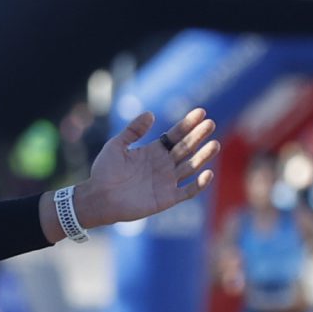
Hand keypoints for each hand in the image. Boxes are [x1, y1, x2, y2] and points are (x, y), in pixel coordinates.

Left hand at [76, 109, 219, 228]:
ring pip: (190, 167)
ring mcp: (166, 182)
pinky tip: (207, 173)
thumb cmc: (104, 172)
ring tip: (214, 144)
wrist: (98, 199)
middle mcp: (163, 165)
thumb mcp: (116, 146)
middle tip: (211, 124)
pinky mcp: (167, 199)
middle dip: (198, 136)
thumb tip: (150, 114)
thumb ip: (132, 131)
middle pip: (186, 148)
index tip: (201, 112)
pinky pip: (187, 191)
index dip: (188, 124)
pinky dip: (198, 184)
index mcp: (153, 151)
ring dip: (203, 156)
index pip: (175, 135)